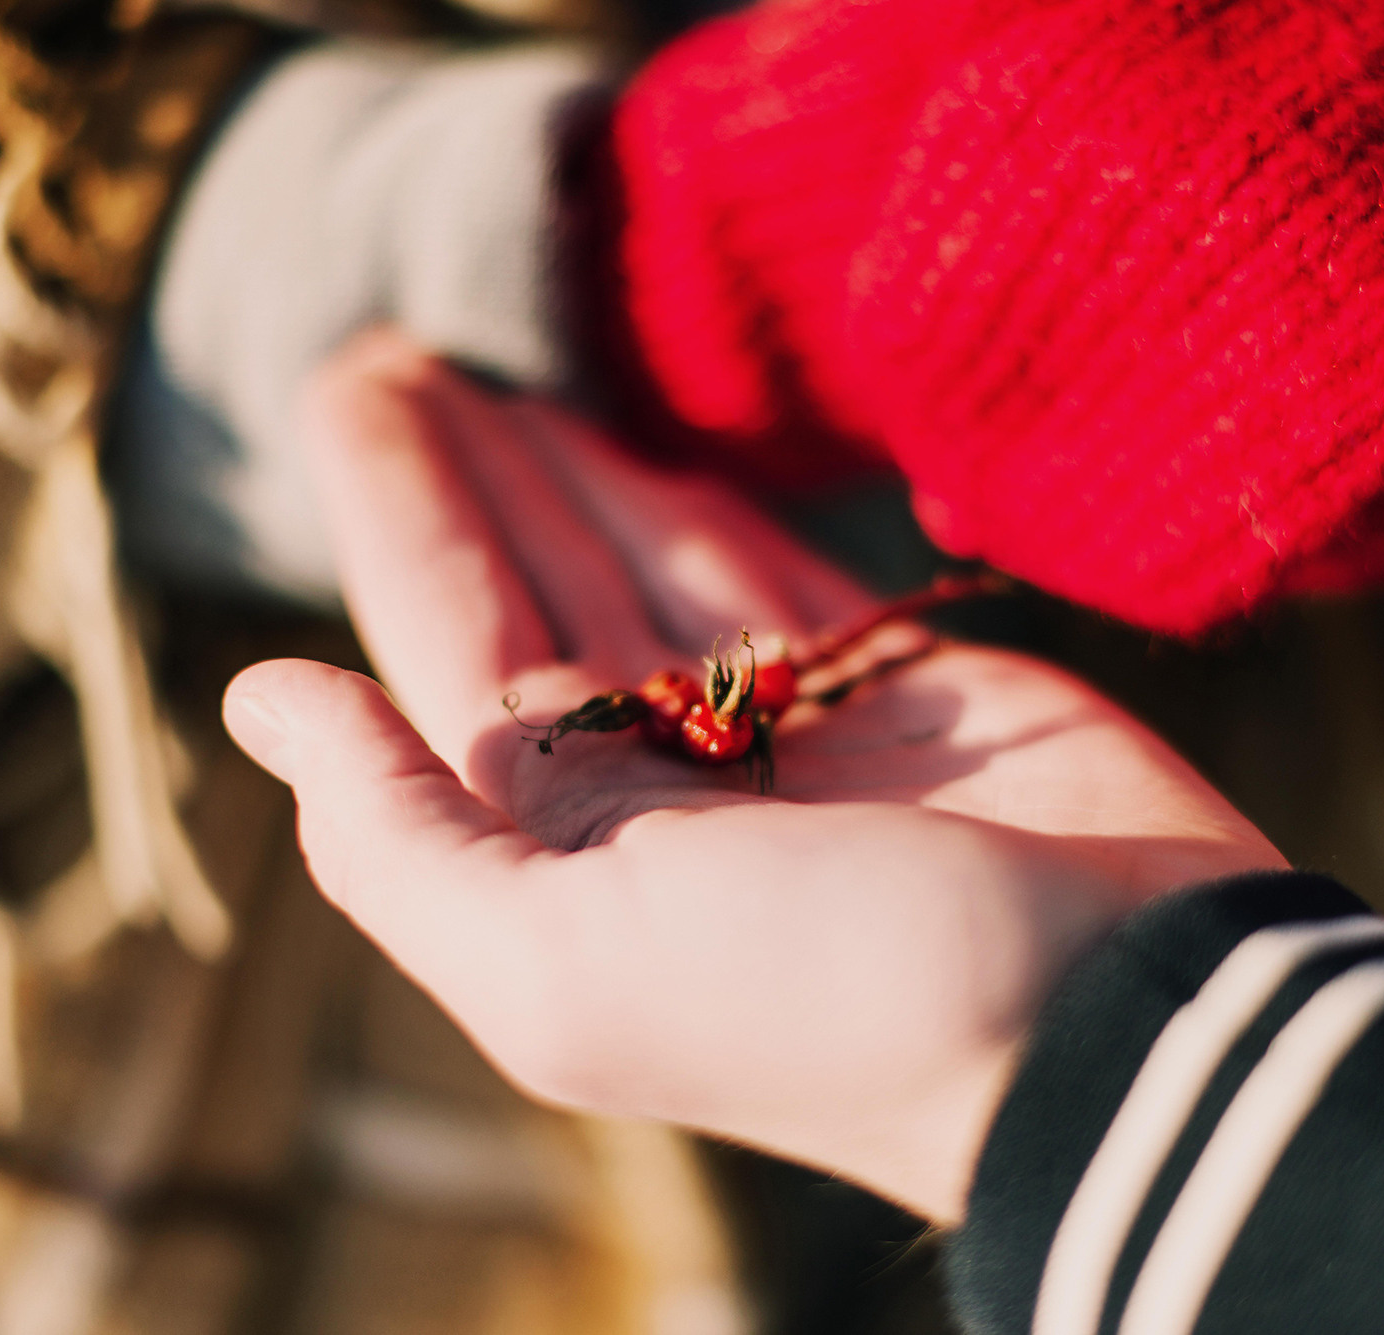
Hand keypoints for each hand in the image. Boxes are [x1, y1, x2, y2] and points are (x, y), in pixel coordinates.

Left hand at [222, 331, 1284, 1223]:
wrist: (1120, 1018)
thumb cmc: (832, 1000)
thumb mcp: (565, 965)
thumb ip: (402, 837)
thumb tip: (262, 703)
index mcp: (568, 863)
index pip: (446, 654)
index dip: (397, 519)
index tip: (355, 388)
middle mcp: (662, 802)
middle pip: (535, 603)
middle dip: (470, 484)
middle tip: (398, 350)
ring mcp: (784, 744)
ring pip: (644, 578)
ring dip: (567, 475)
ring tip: (490, 368)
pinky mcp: (897, 697)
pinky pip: (769, 577)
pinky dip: (698, 509)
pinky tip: (631, 444)